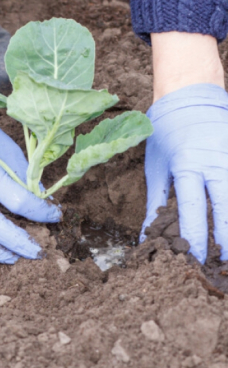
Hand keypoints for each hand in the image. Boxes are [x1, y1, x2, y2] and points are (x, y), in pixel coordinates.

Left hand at [141, 83, 227, 263]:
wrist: (190, 99)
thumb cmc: (166, 135)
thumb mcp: (155, 167)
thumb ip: (156, 202)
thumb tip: (149, 234)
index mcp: (187, 165)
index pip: (192, 209)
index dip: (194, 238)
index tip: (193, 260)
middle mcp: (216, 163)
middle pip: (227, 208)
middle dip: (227, 240)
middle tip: (223, 265)